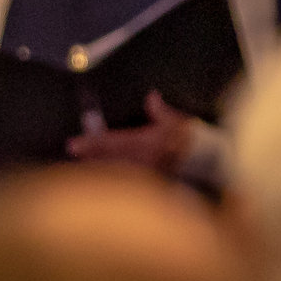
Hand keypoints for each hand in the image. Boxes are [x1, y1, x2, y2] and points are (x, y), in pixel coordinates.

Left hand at [66, 91, 195, 174]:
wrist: (209, 163)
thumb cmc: (191, 140)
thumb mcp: (177, 122)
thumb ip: (161, 111)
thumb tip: (151, 97)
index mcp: (146, 144)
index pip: (111, 143)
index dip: (90, 144)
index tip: (72, 144)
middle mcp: (142, 162)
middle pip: (107, 160)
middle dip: (88, 157)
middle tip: (71, 151)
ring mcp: (145, 174)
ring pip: (114, 172)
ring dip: (97, 167)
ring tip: (82, 162)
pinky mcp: (150, 183)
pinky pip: (126, 181)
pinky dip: (112, 177)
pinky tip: (103, 176)